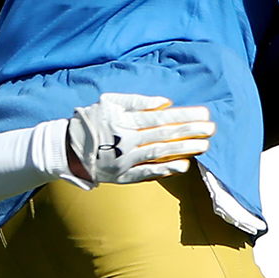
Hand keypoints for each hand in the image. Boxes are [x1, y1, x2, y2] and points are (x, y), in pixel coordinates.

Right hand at [65, 93, 213, 187]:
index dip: (183, 115)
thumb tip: (164, 102)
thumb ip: (136, 101)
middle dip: (190, 131)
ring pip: (160, 153)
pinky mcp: (123, 176)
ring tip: (204, 145)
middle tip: (211, 128)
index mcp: (124, 120)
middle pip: (164, 134)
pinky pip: (147, 173)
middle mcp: (127, 140)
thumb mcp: (109, 102)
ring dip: (183, 149)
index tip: (204, 113)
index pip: (160, 117)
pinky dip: (165, 170)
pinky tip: (183, 166)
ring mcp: (125, 160)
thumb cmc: (91, 120)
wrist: (67, 149)